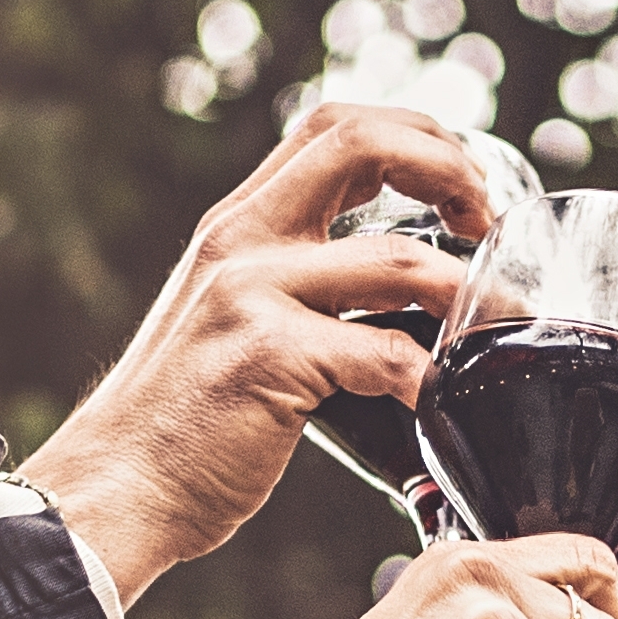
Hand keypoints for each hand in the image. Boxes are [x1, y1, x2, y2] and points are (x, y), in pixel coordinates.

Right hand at [19, 104, 511, 600]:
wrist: (115, 491)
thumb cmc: (183, 427)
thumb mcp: (228, 324)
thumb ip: (288, 289)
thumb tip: (382, 291)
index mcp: (239, 226)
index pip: (332, 128)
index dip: (413, 136)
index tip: (461, 186)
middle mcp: (242, 242)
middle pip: (362, 142)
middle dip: (449, 168)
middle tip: (490, 224)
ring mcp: (252, 295)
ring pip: (397, 259)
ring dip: (470, 291)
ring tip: (502, 323)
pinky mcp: (268, 360)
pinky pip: (383, 355)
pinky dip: (430, 379)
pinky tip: (442, 403)